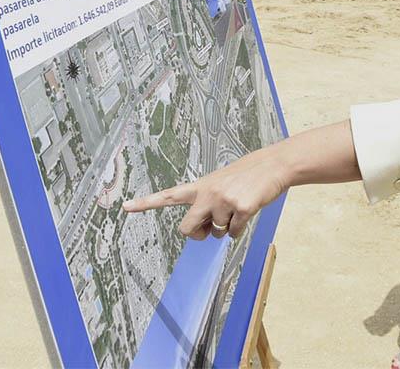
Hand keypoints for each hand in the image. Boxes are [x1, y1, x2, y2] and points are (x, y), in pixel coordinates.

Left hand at [123, 144, 289, 239]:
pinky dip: (241, 228)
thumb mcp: (221, 183)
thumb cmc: (247, 175)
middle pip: (186, 228)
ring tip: (239, 206)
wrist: (274, 165)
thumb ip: (207, 203)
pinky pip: (234, 233)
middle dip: (197, 233)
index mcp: (201, 186)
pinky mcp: (241, 209)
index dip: (146, 203)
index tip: (125, 207)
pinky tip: (249, 210)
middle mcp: (208, 193)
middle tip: (211, 226)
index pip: (168, 195)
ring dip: (227, 228)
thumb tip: (205, 232)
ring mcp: (224, 201)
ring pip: (216, 233)